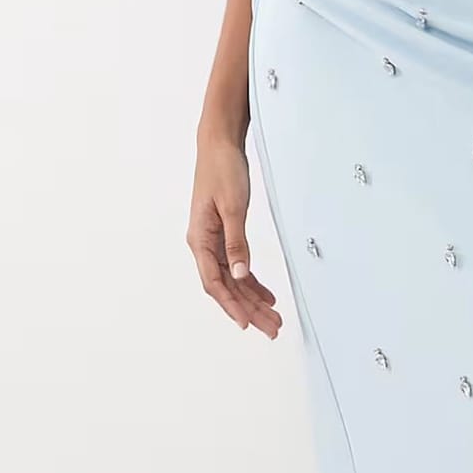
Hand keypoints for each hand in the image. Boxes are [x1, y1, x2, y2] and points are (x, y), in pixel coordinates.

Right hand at [190, 133, 281, 335]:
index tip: (247, 323)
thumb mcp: (232, 207)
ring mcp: (214, 240)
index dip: (231, 305)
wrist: (219, 145)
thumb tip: (240, 274)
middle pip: (226, 286)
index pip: (214, 282)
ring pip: (233, 279)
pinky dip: (251, 281)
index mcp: (200, 239)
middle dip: (248, 309)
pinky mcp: (224, 234)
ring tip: (272, 317)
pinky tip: (265, 294)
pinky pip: (237, 265)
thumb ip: (237, 242)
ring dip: (252, 299)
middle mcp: (204, 244)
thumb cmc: (222, 170)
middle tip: (271, 328)